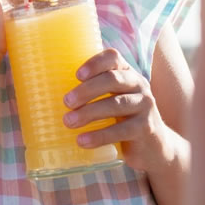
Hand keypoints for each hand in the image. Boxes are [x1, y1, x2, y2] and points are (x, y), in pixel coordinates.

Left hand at [62, 48, 175, 173]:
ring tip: (68, 122)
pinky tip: (82, 141)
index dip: (95, 63)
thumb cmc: (124, 119)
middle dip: (86, 90)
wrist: (155, 147)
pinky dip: (99, 136)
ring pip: (116, 105)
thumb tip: (49, 91)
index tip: (77, 75)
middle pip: (112, 80)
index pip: (113, 57)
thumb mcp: (113, 99)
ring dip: (89, 113)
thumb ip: (94, 92)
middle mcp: (139, 84)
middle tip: (66, 102)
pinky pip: (121, 130)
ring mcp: (145, 106)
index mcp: (127, 73)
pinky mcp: (147, 129)